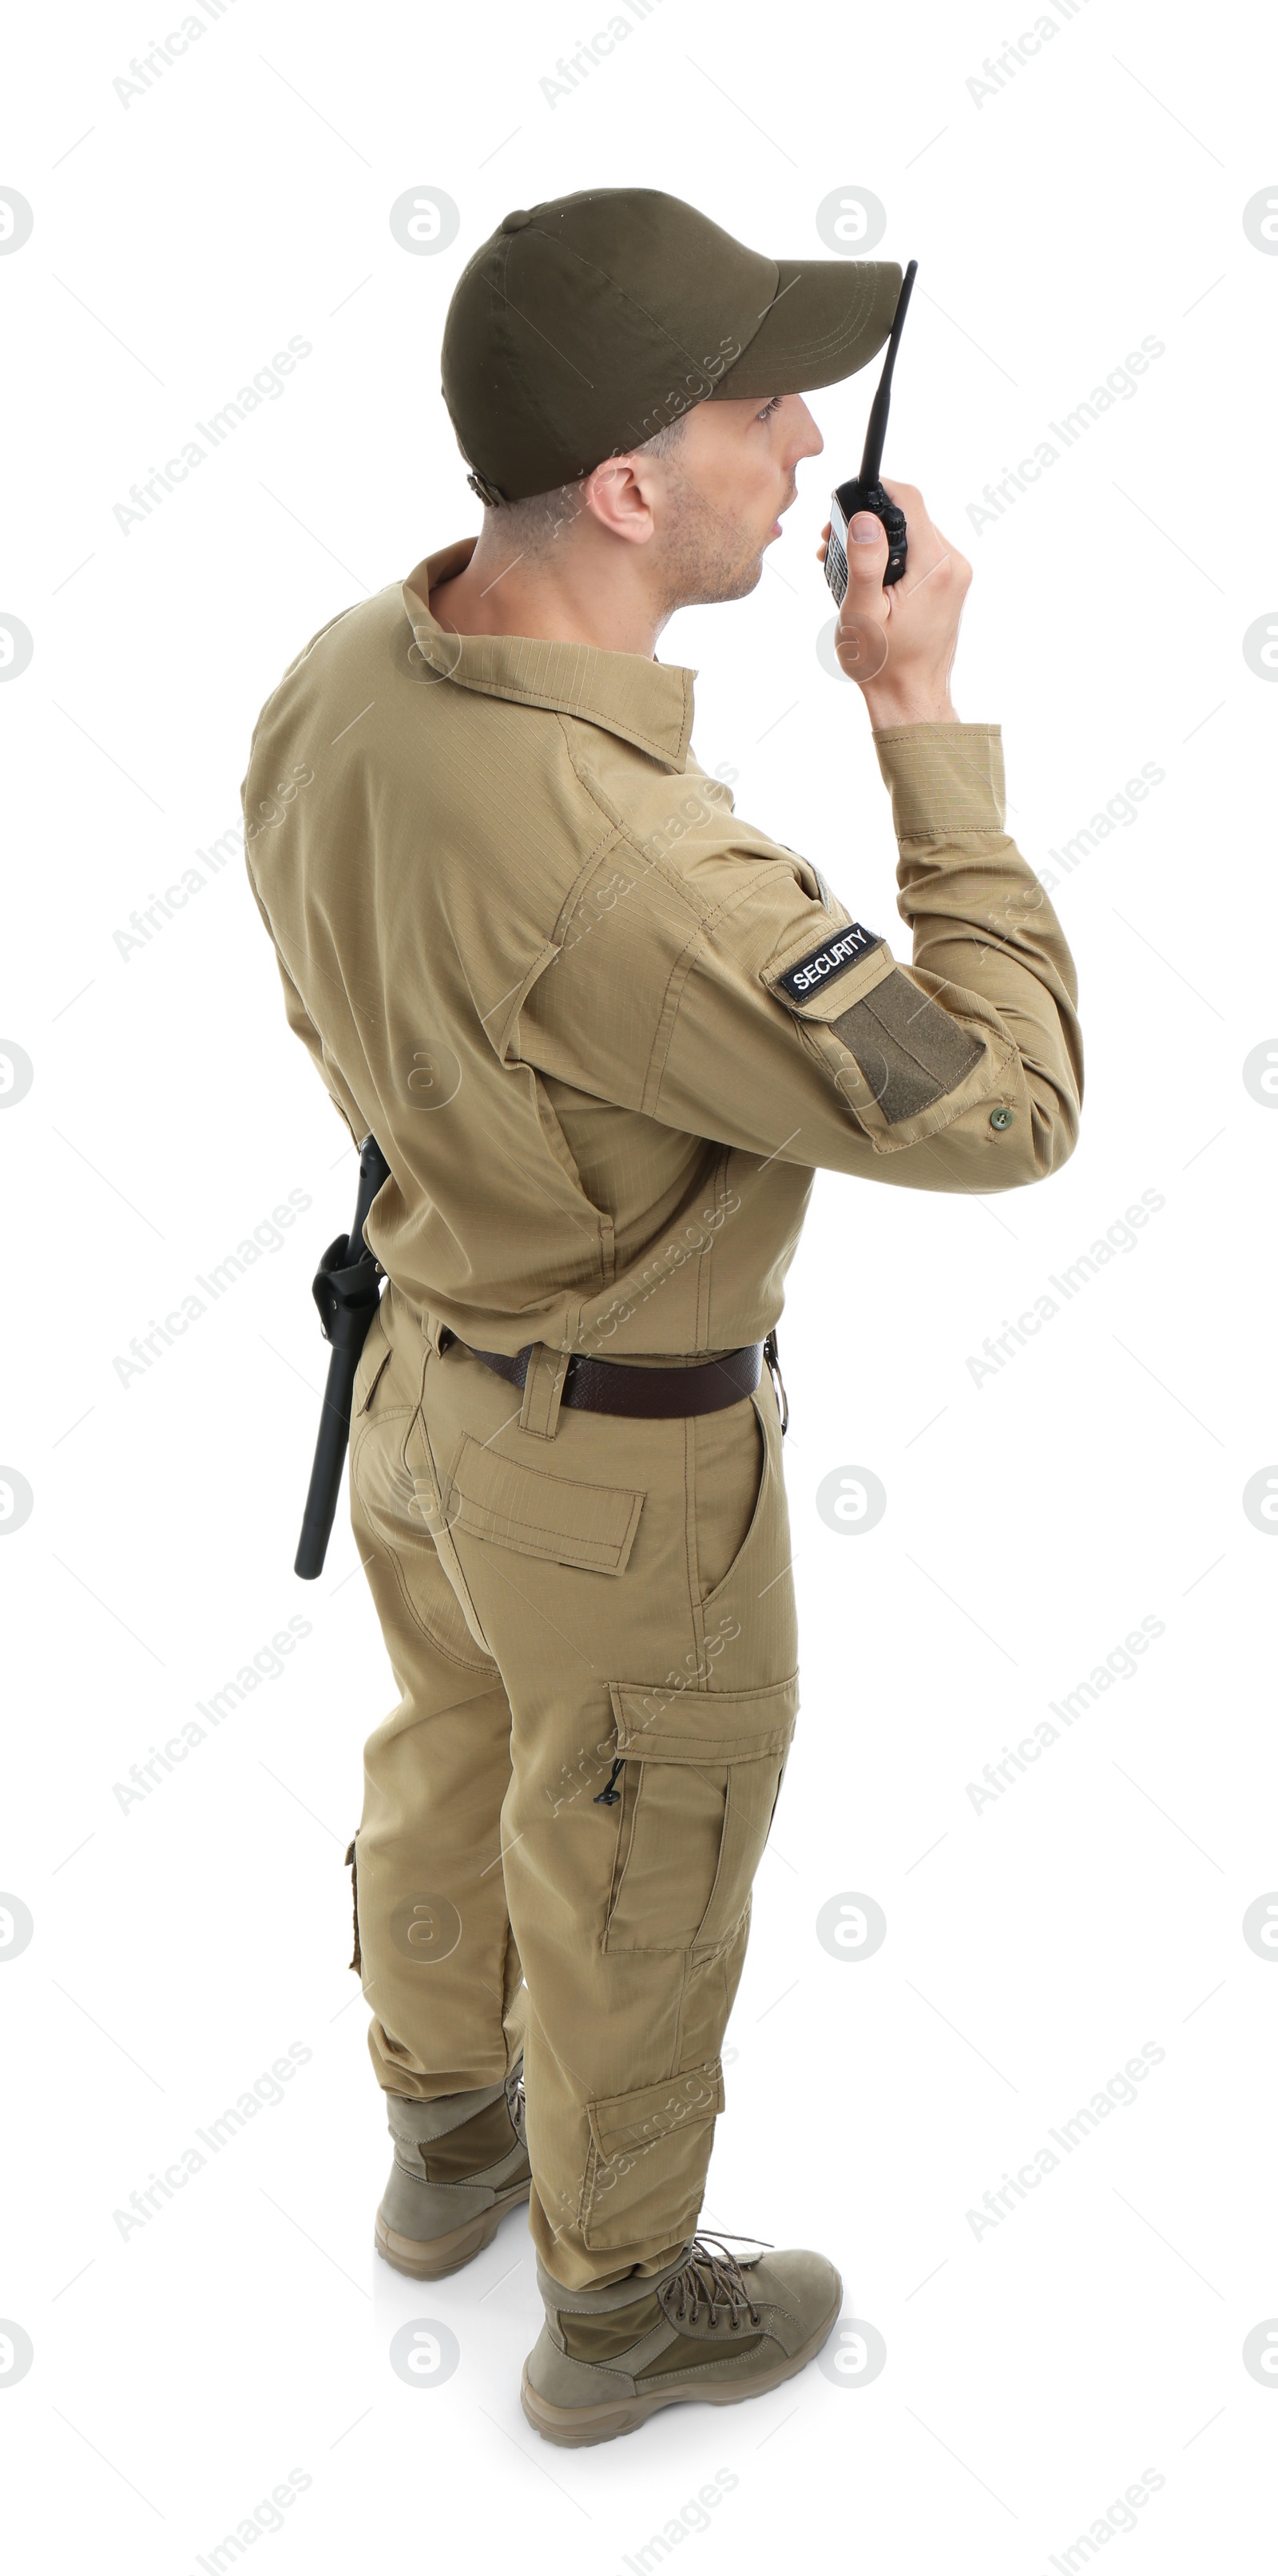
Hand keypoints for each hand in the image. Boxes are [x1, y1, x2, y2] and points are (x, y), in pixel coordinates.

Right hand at [816, 481, 969, 723]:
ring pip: (914, 534)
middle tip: (831, 544)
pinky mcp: (950, 584)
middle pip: (910, 516)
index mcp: (935, 568)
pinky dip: (893, 558)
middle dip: (870, 522)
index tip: (843, 503)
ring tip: (844, 566)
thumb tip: (865, 518)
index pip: (909, 501)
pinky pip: (920, 554)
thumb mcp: (862, 612)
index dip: (874, 491)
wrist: (909, 698)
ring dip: (879, 542)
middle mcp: (953, 566)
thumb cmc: (883, 664)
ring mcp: (955, 575)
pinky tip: (870, 579)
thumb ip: (864, 562)